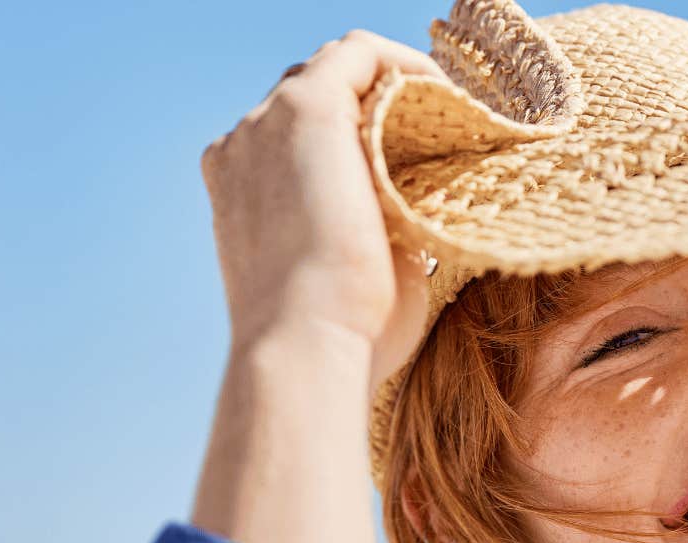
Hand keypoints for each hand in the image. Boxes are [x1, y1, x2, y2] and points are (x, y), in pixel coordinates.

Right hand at [199, 30, 449, 400]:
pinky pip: (360, 53)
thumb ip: (373, 234)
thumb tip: (419, 222)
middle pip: (311, 94)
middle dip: (373, 104)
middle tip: (438, 131)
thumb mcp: (353, 274)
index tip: (411, 155)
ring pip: (335, 69)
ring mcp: (267, 123)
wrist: (307, 344)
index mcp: (241, 189)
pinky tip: (444, 93)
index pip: (294, 138)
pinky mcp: (307, 108)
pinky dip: (404, 64)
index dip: (354, 136)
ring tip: (446, 114)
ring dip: (391, 83)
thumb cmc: (341, 336)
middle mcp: (244, 148)